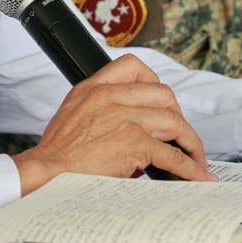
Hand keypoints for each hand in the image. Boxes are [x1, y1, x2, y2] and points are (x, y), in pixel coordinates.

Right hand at [13, 54, 210, 192]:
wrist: (47, 172)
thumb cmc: (56, 152)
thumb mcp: (72, 113)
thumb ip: (99, 109)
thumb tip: (128, 124)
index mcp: (94, 88)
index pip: (134, 67)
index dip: (154, 84)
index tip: (162, 102)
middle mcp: (111, 98)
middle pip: (164, 95)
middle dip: (178, 117)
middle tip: (179, 135)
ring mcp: (125, 119)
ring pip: (174, 122)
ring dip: (190, 143)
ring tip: (194, 159)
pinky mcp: (134, 144)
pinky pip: (173, 154)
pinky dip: (189, 167)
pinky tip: (195, 175)